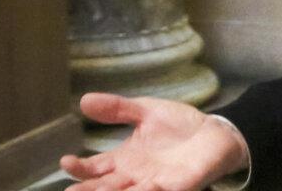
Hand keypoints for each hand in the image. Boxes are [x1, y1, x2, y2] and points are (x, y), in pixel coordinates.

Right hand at [61, 93, 248, 190]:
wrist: (215, 131)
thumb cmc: (179, 125)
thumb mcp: (146, 111)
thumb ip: (118, 109)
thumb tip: (84, 100)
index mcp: (123, 160)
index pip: (94, 169)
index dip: (79, 168)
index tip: (66, 161)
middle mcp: (134, 176)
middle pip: (105, 188)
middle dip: (89, 190)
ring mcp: (155, 184)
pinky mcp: (178, 187)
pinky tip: (143, 188)